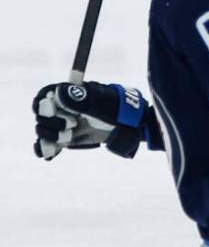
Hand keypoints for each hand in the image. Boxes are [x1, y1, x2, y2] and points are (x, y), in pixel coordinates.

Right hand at [33, 82, 150, 160]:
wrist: (128, 127)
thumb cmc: (115, 109)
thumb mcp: (100, 104)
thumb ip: (79, 99)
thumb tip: (56, 92)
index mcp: (69, 93)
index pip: (44, 95)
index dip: (43, 103)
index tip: (52, 110)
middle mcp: (63, 109)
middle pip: (41, 115)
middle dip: (51, 122)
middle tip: (71, 125)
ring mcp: (62, 124)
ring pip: (43, 131)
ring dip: (49, 136)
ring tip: (68, 137)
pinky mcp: (65, 139)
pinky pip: (48, 145)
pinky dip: (46, 149)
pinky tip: (50, 154)